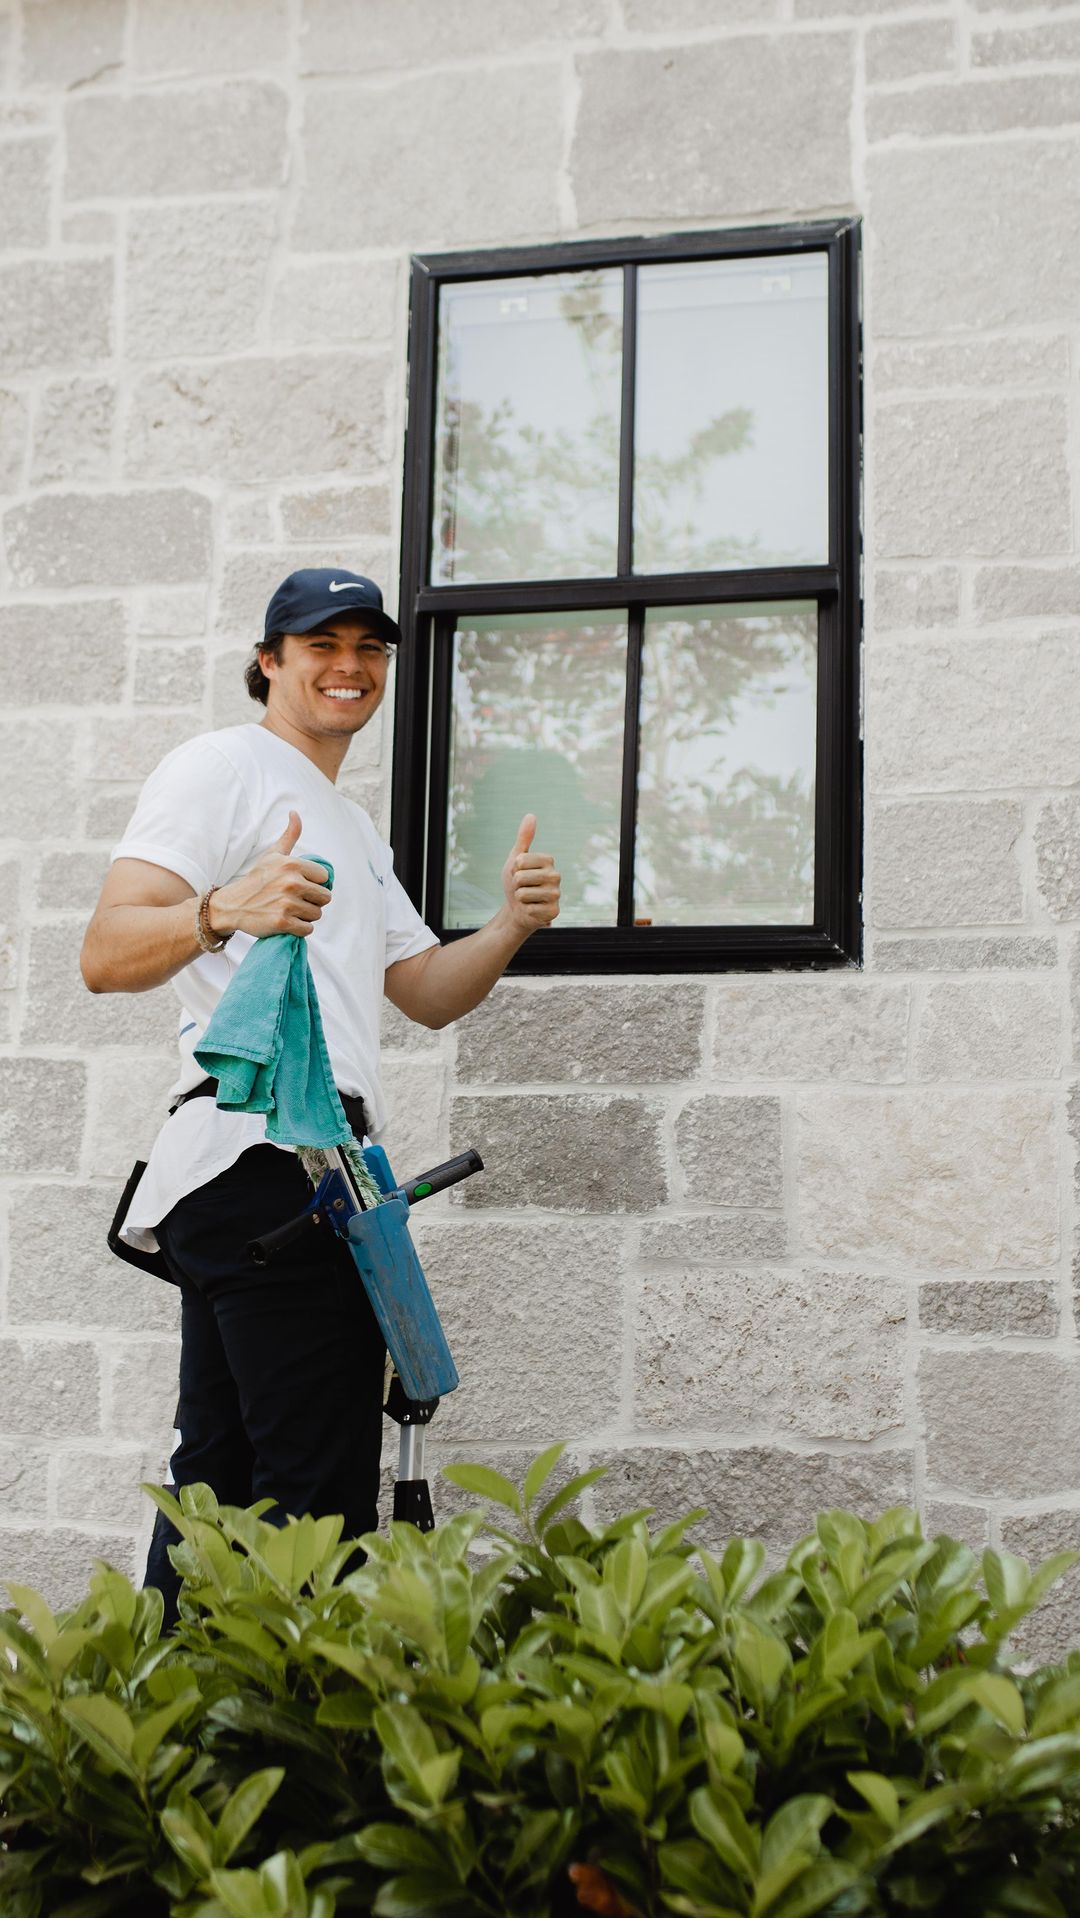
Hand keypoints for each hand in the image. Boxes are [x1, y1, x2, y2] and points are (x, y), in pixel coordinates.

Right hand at [208, 811, 332, 938]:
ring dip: (306, 916)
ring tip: (290, 910)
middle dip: (313, 901)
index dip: (315, 884)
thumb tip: (295, 813)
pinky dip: (300, 928)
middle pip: (324, 898)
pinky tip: (287, 922)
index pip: (325, 878)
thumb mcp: (273, 854)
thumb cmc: (257, 879)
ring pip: (317, 914)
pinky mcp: (282, 922)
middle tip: (296, 900)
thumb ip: (289, 835)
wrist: (232, 905)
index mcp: (292, 864)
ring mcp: (287, 903)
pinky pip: (308, 929)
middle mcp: (291, 883)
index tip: (301, 886)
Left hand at [500, 814, 560, 932]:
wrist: (517, 910)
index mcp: (548, 860)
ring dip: (519, 898)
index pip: (520, 861)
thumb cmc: (517, 883)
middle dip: (515, 884)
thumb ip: (524, 838)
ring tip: (526, 899)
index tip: (519, 874)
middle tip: (522, 888)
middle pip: (521, 877)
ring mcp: (556, 894)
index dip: (514, 869)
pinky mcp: (554, 911)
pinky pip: (529, 908)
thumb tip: (531, 815)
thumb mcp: (516, 859)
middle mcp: (556, 875)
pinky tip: (531, 909)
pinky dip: (525, 910)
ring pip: (523, 893)